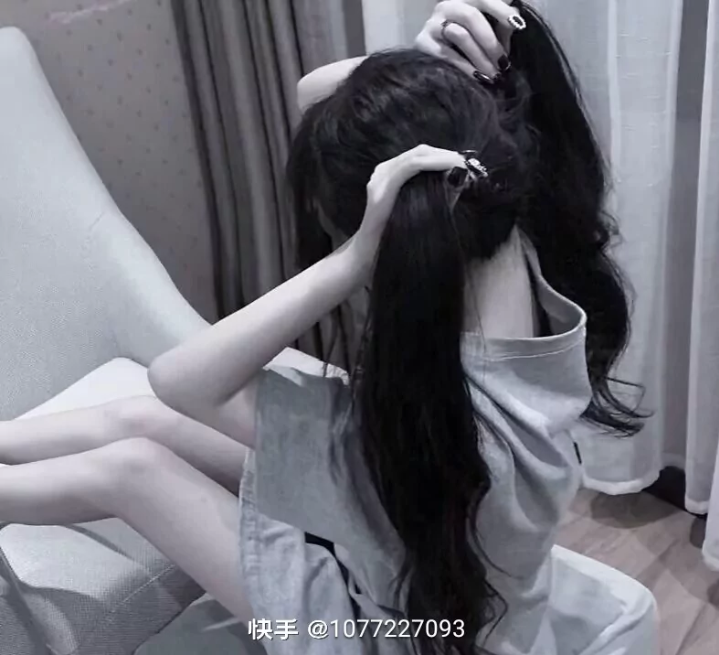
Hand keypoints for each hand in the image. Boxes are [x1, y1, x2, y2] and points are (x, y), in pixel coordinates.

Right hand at [352, 145, 466, 264]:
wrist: (370, 254)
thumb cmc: (397, 235)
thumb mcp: (423, 208)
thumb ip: (441, 192)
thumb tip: (463, 177)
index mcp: (391, 174)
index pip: (421, 156)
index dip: (444, 155)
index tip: (465, 163)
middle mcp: (384, 171)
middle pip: (420, 151)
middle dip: (446, 154)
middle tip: (466, 163)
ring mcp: (381, 177)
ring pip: (417, 155)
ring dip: (442, 157)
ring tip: (460, 164)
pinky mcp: (382, 188)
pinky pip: (411, 166)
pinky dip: (432, 163)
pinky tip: (448, 166)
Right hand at [415, 0, 523, 79]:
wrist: (433, 66)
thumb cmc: (469, 47)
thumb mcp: (487, 32)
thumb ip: (501, 26)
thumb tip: (515, 24)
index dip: (501, 10)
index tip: (518, 25)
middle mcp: (447, 6)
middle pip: (471, 16)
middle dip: (490, 41)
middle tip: (503, 63)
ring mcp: (432, 23)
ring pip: (460, 35)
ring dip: (480, 57)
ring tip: (493, 74)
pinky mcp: (422, 43)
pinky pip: (447, 55)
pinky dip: (465, 67)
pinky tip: (477, 78)